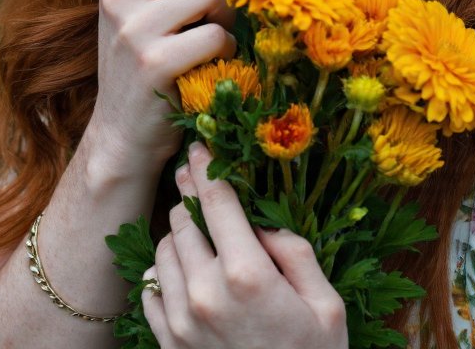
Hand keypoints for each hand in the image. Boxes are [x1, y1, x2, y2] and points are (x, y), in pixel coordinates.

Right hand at [82, 0, 235, 178]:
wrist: (122, 134)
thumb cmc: (147, 60)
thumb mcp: (144, 7)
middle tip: (228, 7)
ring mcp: (132, 30)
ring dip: (228, 15)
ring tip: (218, 35)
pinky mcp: (153, 64)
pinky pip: (215, 35)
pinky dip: (227, 47)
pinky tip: (215, 62)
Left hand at [144, 142, 347, 348]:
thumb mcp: (325, 302)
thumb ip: (294, 251)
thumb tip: (261, 223)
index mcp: (247, 275)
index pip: (216, 200)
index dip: (206, 166)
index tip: (200, 145)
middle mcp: (204, 293)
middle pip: (182, 219)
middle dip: (193, 199)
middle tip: (202, 185)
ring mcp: (179, 321)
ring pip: (162, 249)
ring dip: (179, 233)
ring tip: (202, 234)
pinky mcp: (166, 344)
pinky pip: (149, 288)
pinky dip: (163, 271)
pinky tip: (186, 272)